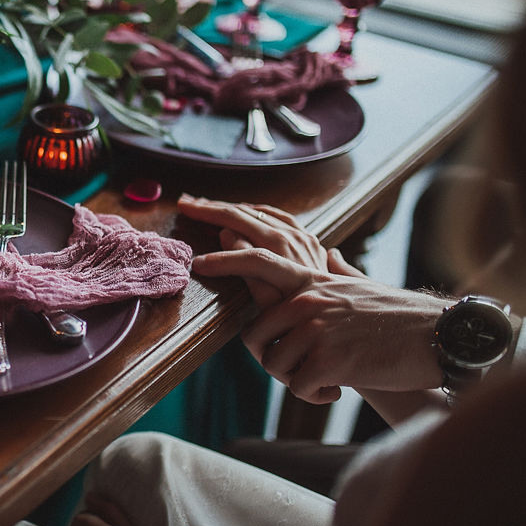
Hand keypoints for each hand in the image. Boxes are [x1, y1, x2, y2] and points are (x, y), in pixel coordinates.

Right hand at [177, 193, 364, 306]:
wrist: (340, 320)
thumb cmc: (302, 318)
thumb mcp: (270, 302)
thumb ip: (249, 268)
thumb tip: (227, 234)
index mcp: (280, 251)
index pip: (235, 227)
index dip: (208, 224)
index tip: (185, 225)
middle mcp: (292, 237)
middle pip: (244, 213)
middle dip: (211, 208)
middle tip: (185, 204)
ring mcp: (301, 236)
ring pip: (258, 210)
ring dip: (229, 206)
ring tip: (206, 204)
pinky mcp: (308, 238)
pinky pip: (276, 214)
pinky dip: (253, 209)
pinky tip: (242, 210)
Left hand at [191, 244, 445, 402]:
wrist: (436, 337)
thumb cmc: (397, 317)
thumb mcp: (358, 286)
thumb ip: (333, 273)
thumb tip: (328, 252)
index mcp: (311, 281)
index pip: (257, 262)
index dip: (226, 261)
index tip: (198, 262)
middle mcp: (308, 300)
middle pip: (254, 336)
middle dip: (269, 359)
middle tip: (296, 369)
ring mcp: (317, 329)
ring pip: (276, 366)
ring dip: (297, 381)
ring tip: (325, 379)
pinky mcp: (329, 359)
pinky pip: (299, 387)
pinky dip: (314, 396)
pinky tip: (336, 391)